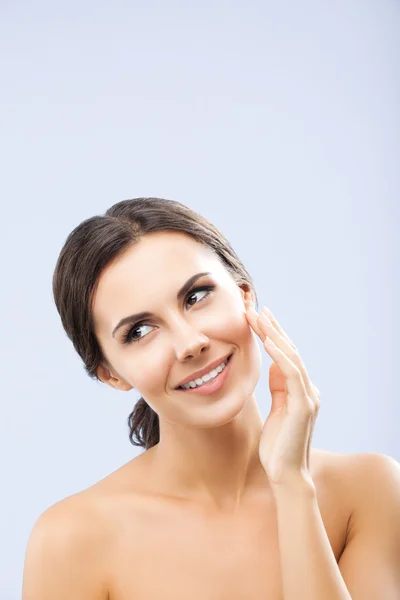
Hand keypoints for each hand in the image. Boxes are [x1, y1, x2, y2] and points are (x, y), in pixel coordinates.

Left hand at [245, 303, 320, 488]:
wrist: (285, 475)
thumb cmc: (278, 446)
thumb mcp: (276, 410)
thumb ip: (278, 388)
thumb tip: (274, 366)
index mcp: (300, 390)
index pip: (286, 356)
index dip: (273, 336)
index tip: (258, 318)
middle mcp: (308, 390)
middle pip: (289, 352)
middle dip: (273, 329)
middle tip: (257, 309)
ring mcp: (308, 397)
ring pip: (292, 358)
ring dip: (275, 336)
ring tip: (260, 317)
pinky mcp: (304, 405)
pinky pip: (292, 374)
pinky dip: (281, 356)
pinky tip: (268, 341)